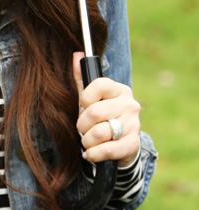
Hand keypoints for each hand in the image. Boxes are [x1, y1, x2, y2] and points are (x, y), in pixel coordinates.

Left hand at [72, 52, 140, 167]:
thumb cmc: (103, 118)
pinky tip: (90, 153)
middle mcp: (130, 105)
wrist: (122, 146)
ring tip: (88, 142)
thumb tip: (76, 55)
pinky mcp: (132, 145)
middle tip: (83, 129)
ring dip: (86, 141)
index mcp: (120, 90)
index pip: (97, 85)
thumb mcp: (92, 99)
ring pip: (99, 132)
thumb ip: (83, 79)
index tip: (83, 107)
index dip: (84, 99)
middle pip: (94, 112)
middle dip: (82, 125)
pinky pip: (106, 150)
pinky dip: (93, 154)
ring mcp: (133, 125)